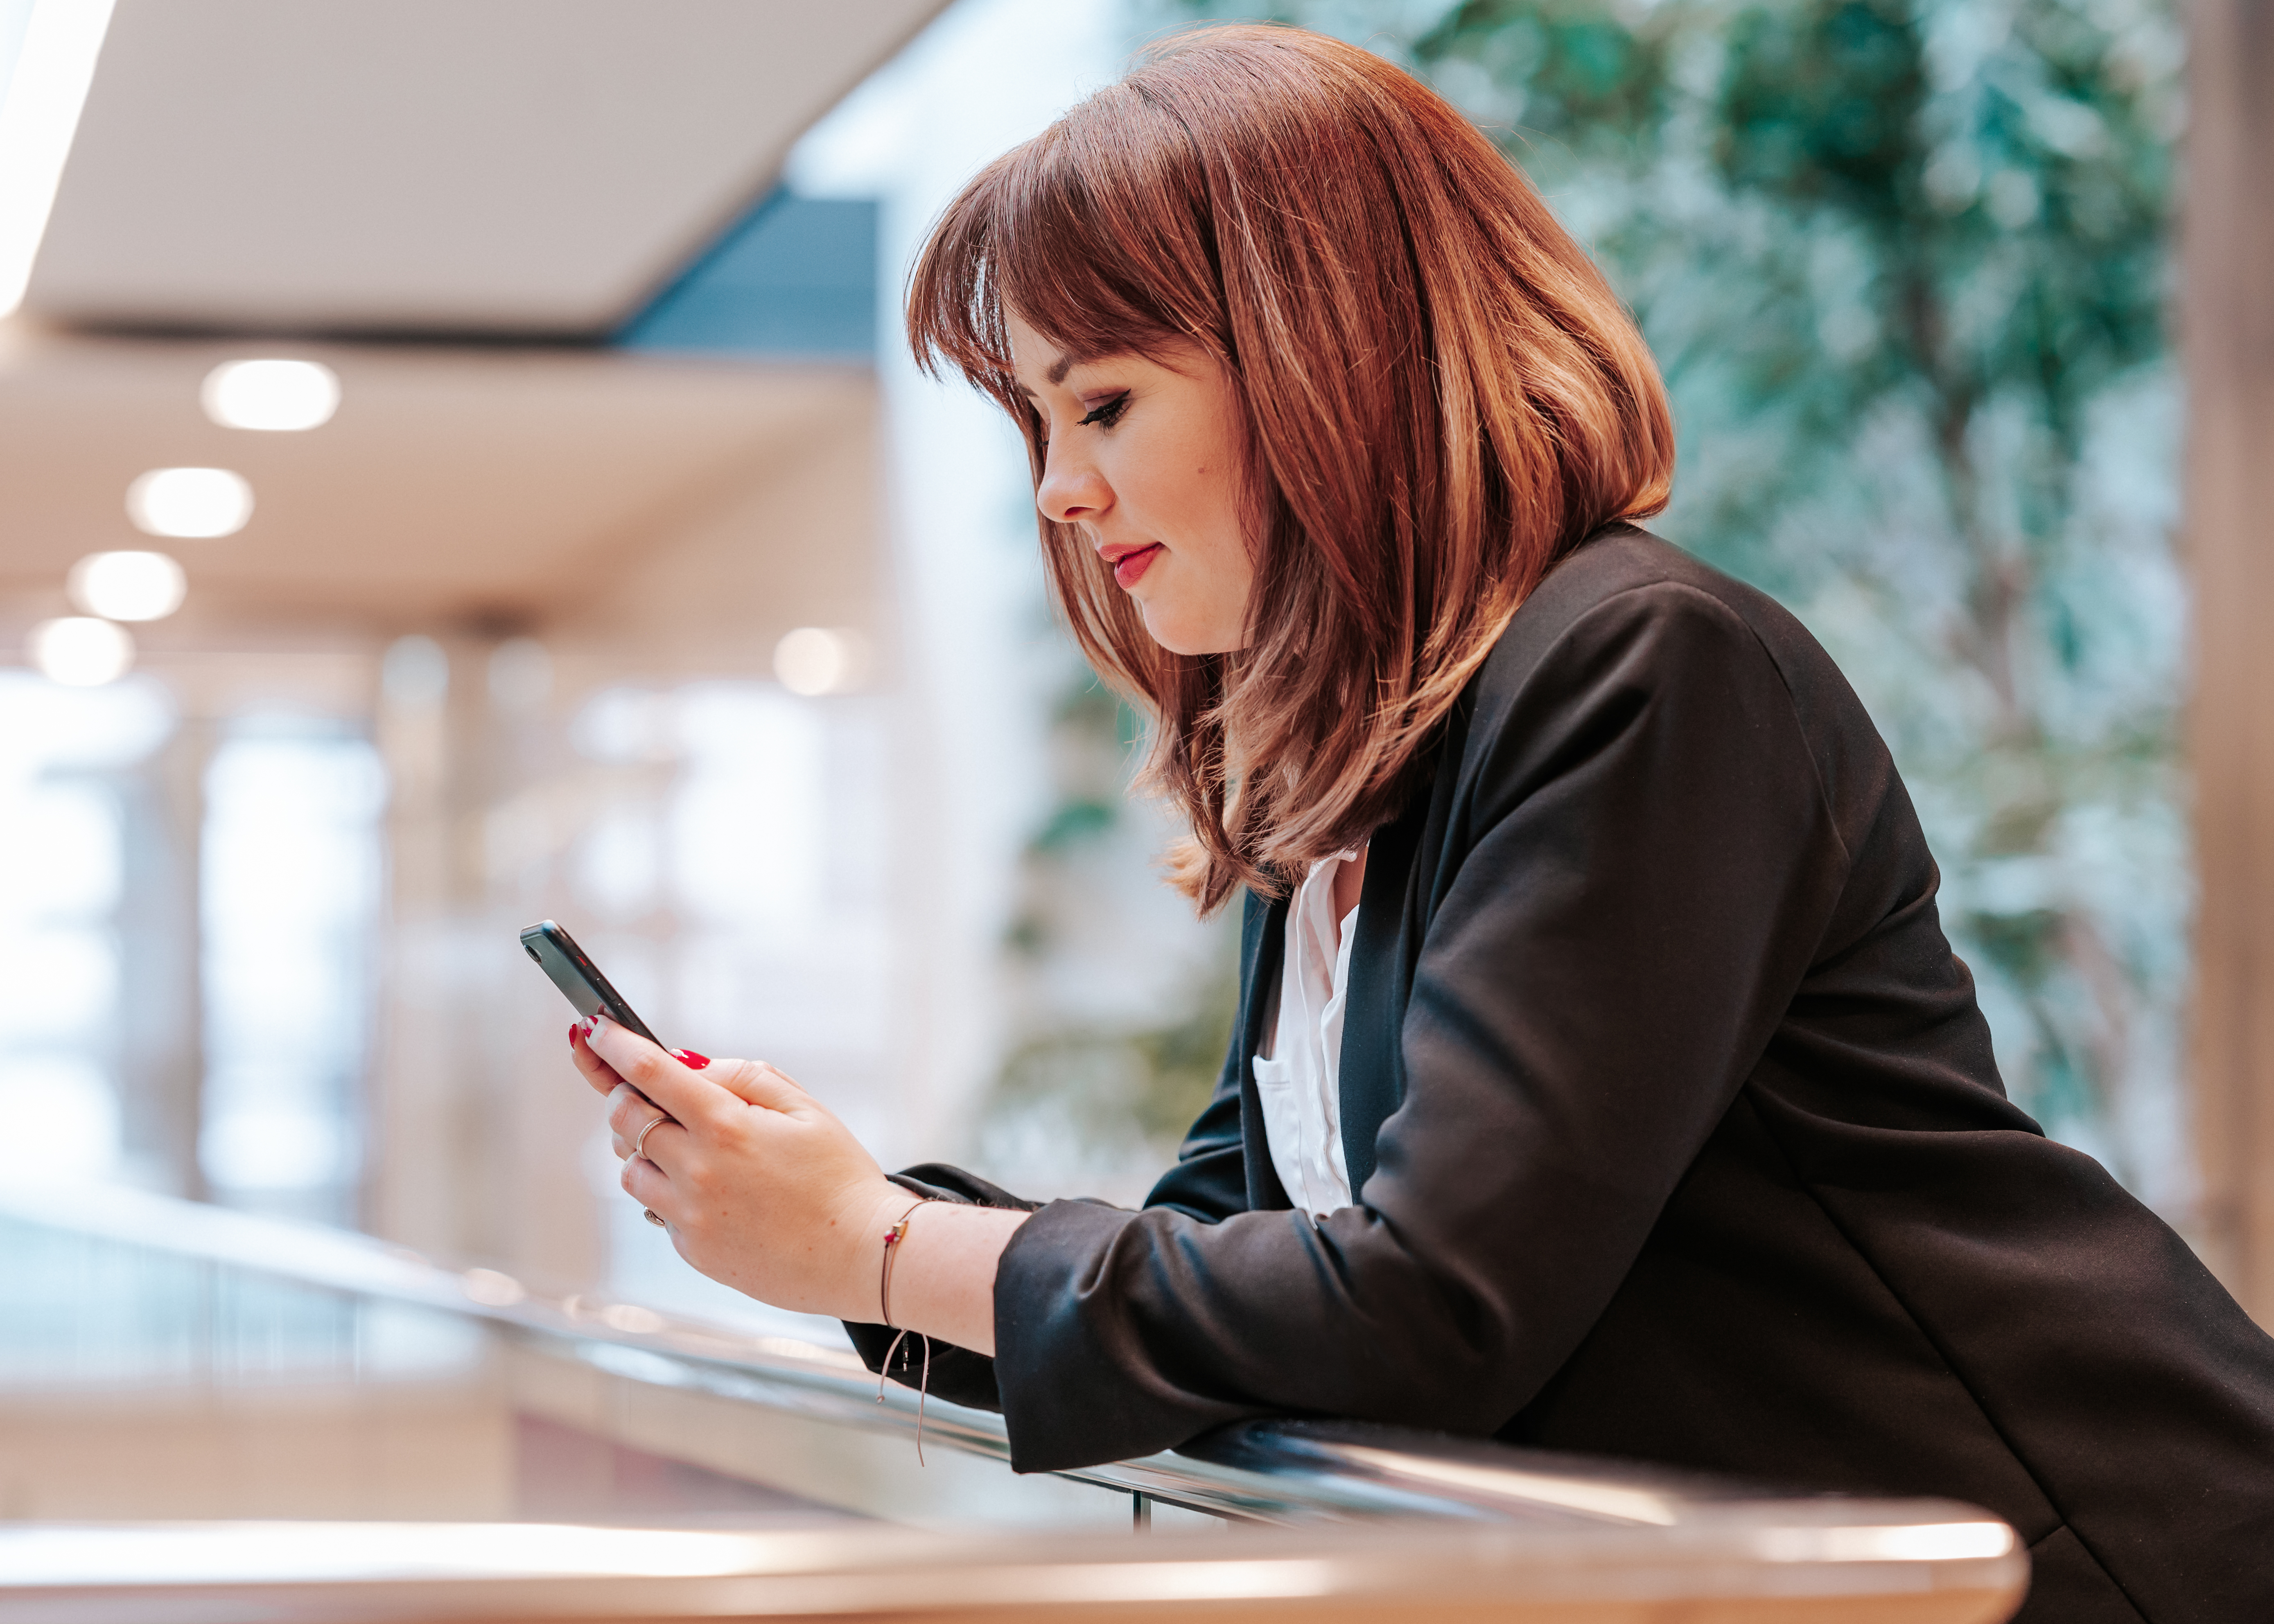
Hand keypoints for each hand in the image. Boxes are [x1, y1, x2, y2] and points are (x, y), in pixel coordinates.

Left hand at [568, 1017, 903, 1320]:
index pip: (650, 1073)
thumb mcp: (806, 1108)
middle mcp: (698, 1170)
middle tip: (643, 1091)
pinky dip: (670, 1192)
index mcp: (727, 1126)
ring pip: (630, 1170)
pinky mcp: (693, 1251)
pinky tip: (714, 1192)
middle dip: (623, 1096)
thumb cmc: (840, 1177)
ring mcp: (691, 1215)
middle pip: (625, 1119)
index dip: (614, 1045)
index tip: (593, 1029)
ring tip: (688, 1149)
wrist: (862, 1256)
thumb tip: (691, 1066)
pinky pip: (657, 1211)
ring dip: (643, 1150)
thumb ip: (744, 1077)